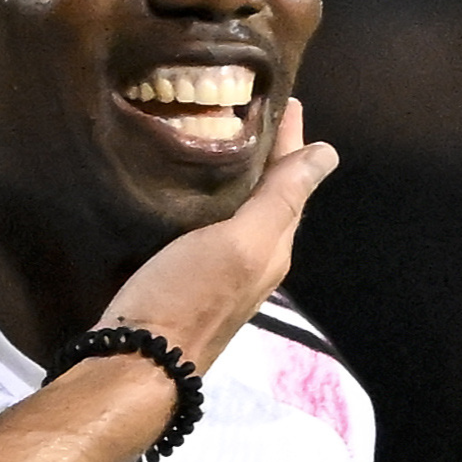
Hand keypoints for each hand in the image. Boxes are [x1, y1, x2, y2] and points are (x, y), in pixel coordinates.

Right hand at [100, 101, 338, 370]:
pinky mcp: (181, 280)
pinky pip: (204, 227)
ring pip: (237, 212)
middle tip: (246, 110)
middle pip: (268, 194)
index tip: (282, 97)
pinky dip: (204, 200)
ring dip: (234, 176)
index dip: (289, 139)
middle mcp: (251, 258)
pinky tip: (183, 192)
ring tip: (216, 140)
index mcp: (272, 244)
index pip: (290, 178)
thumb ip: (281, 199)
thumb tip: (328, 153)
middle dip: (264, 153)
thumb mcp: (241, 242)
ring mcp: (216, 272)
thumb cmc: (188, 297)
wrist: (132, 364)